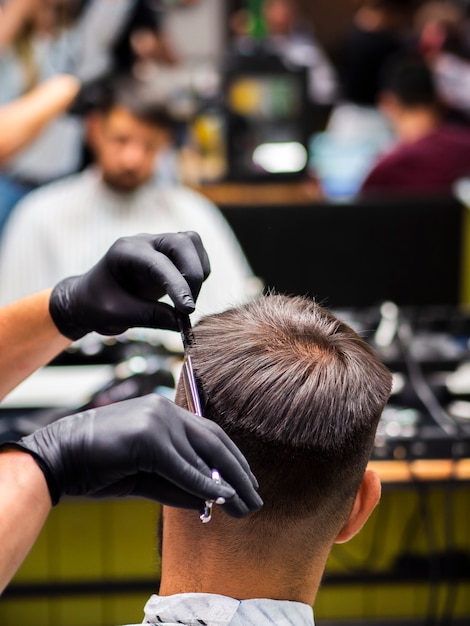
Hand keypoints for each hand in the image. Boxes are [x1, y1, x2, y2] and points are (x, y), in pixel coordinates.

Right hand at [7, 394, 262, 517]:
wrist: (58, 459)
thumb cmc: (98, 467)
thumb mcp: (146, 478)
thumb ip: (179, 484)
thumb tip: (214, 500)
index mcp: (164, 413)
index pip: (209, 433)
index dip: (232, 458)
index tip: (247, 481)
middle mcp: (164, 410)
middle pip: (214, 440)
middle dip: (238, 471)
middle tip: (255, 498)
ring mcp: (157, 419)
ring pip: (201, 455)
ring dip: (226, 483)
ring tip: (244, 506)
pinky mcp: (148, 436)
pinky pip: (183, 466)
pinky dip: (204, 485)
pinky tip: (222, 499)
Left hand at [49, 232, 210, 339]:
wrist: (91, 299)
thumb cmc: (97, 305)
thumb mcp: (116, 315)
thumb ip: (149, 316)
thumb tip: (182, 323)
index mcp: (125, 252)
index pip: (158, 263)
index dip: (177, 285)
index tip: (187, 310)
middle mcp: (144, 242)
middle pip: (182, 243)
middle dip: (192, 275)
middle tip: (188, 308)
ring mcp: (159, 244)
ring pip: (192, 244)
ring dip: (199, 272)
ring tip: (187, 301)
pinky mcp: (171, 254)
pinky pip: (196, 253)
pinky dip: (200, 273)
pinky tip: (188, 294)